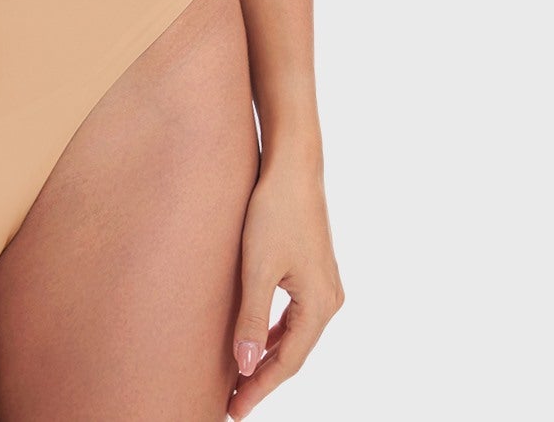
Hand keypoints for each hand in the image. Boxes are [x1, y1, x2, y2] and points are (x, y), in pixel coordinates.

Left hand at [227, 155, 344, 419]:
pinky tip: (254, 339)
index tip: (233, 410)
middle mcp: (330, 300)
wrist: (293, 165)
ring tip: (238, 378)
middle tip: (231, 401)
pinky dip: (274, 332)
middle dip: (263, 378)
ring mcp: (325, 285)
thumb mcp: (257, 268)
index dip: (258, 388)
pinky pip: (294, 316)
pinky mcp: (314, 271)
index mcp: (320, 306)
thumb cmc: (274, 212)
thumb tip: (244, 367)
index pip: (286, 363)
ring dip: (268, 356)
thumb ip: (251, 319)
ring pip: (294, 335)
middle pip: (294, 354)